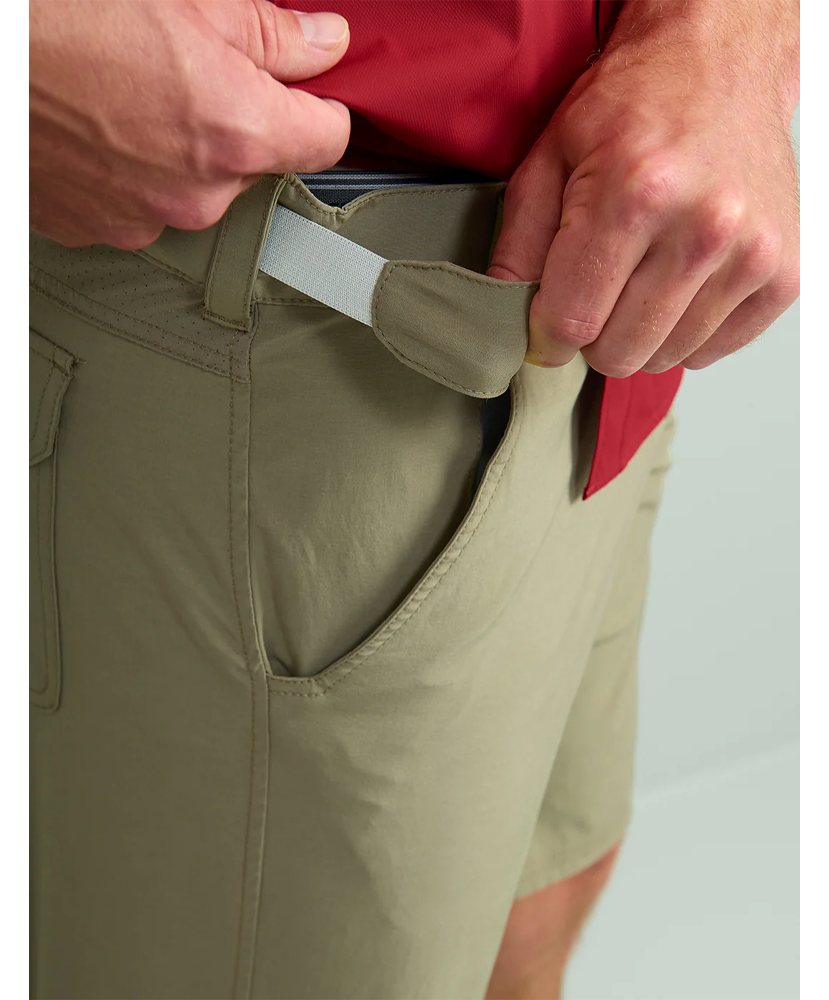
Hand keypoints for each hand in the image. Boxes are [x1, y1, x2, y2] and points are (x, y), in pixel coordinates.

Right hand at [30, 0, 350, 248]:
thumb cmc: (64, 16)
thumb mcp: (188, 0)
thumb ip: (271, 34)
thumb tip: (324, 43)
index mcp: (237, 131)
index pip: (326, 142)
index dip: (324, 112)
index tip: (312, 97)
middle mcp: (200, 192)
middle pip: (253, 164)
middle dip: (236, 124)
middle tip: (187, 73)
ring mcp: (147, 219)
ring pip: (195, 187)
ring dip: (180, 152)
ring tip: (129, 98)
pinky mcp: (100, 231)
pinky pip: (141, 204)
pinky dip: (132, 173)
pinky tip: (99, 129)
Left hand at [487, 0, 799, 374]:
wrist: (721, 63)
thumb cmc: (634, 107)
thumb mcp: (550, 158)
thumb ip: (519, 245)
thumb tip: (503, 320)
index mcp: (633, 195)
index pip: (571, 322)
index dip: (547, 336)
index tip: (546, 325)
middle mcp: (702, 228)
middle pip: (619, 353)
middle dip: (594, 334)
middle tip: (598, 288)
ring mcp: (751, 254)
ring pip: (665, 359)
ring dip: (642, 332)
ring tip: (644, 274)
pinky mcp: (783, 275)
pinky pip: (713, 352)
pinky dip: (688, 332)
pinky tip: (681, 282)